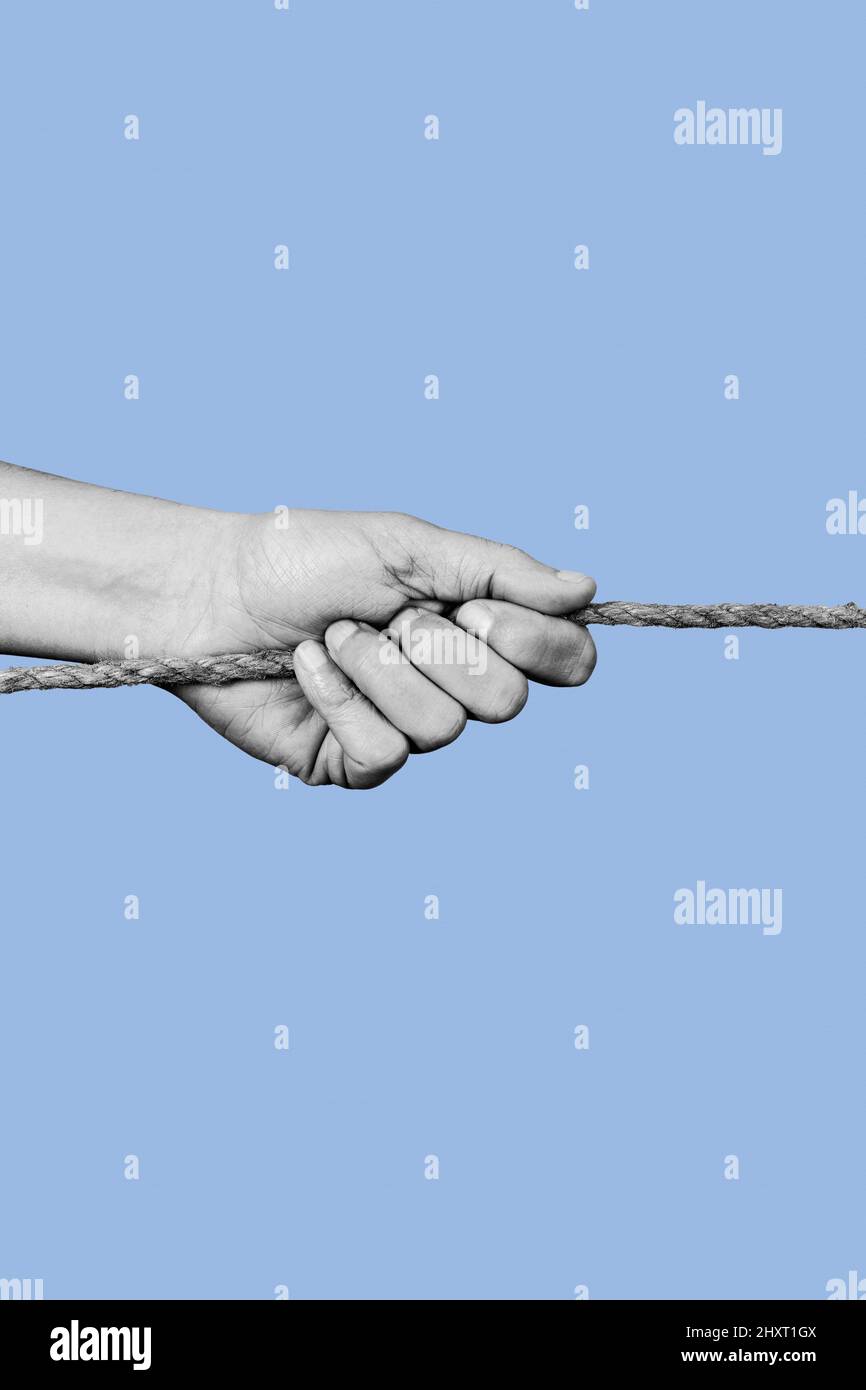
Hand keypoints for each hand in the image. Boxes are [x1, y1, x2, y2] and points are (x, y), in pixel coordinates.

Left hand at [174, 509, 596, 786]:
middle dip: (441, 649)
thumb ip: (500, 569)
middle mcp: (451, 683)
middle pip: (509, 701)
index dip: (539, 645)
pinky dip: (341, 700)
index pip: (565, 661)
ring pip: (444, 728)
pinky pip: (386, 754)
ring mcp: (406, 728)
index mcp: (477, 627)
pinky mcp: (355, 763)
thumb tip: (588, 589)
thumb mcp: (408, 547)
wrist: (209, 593)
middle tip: (388, 616)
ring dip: (380, 669)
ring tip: (334, 637)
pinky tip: (306, 670)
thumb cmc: (303, 557)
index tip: (479, 610)